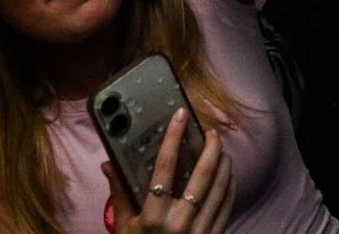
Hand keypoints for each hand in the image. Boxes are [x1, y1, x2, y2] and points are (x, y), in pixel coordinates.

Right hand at [103, 111, 235, 233]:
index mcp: (153, 216)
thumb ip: (119, 193)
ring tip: (220, 149)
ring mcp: (201, 230)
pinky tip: (226, 174)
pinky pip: (228, 203)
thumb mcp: (124, 227)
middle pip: (204, 174)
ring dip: (224, 163)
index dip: (173, 137)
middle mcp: (180, 222)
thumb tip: (108, 164)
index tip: (179, 116)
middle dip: (211, 147)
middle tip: (211, 131)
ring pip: (221, 186)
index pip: (164, 167)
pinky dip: (230, 184)